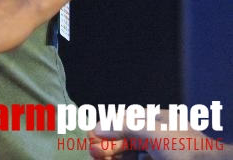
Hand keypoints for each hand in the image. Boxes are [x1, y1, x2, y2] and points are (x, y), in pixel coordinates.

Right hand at [88, 108, 228, 158]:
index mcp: (157, 119)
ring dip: (112, 155)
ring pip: (130, 152)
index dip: (108, 126)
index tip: (92, 134)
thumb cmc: (183, 146)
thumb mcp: (150, 131)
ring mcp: (159, 152)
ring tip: (98, 157)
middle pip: (125, 137)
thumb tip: (99, 128)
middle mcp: (157, 134)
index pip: (126, 119)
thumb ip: (123, 127)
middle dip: (107, 144)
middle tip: (92, 151)